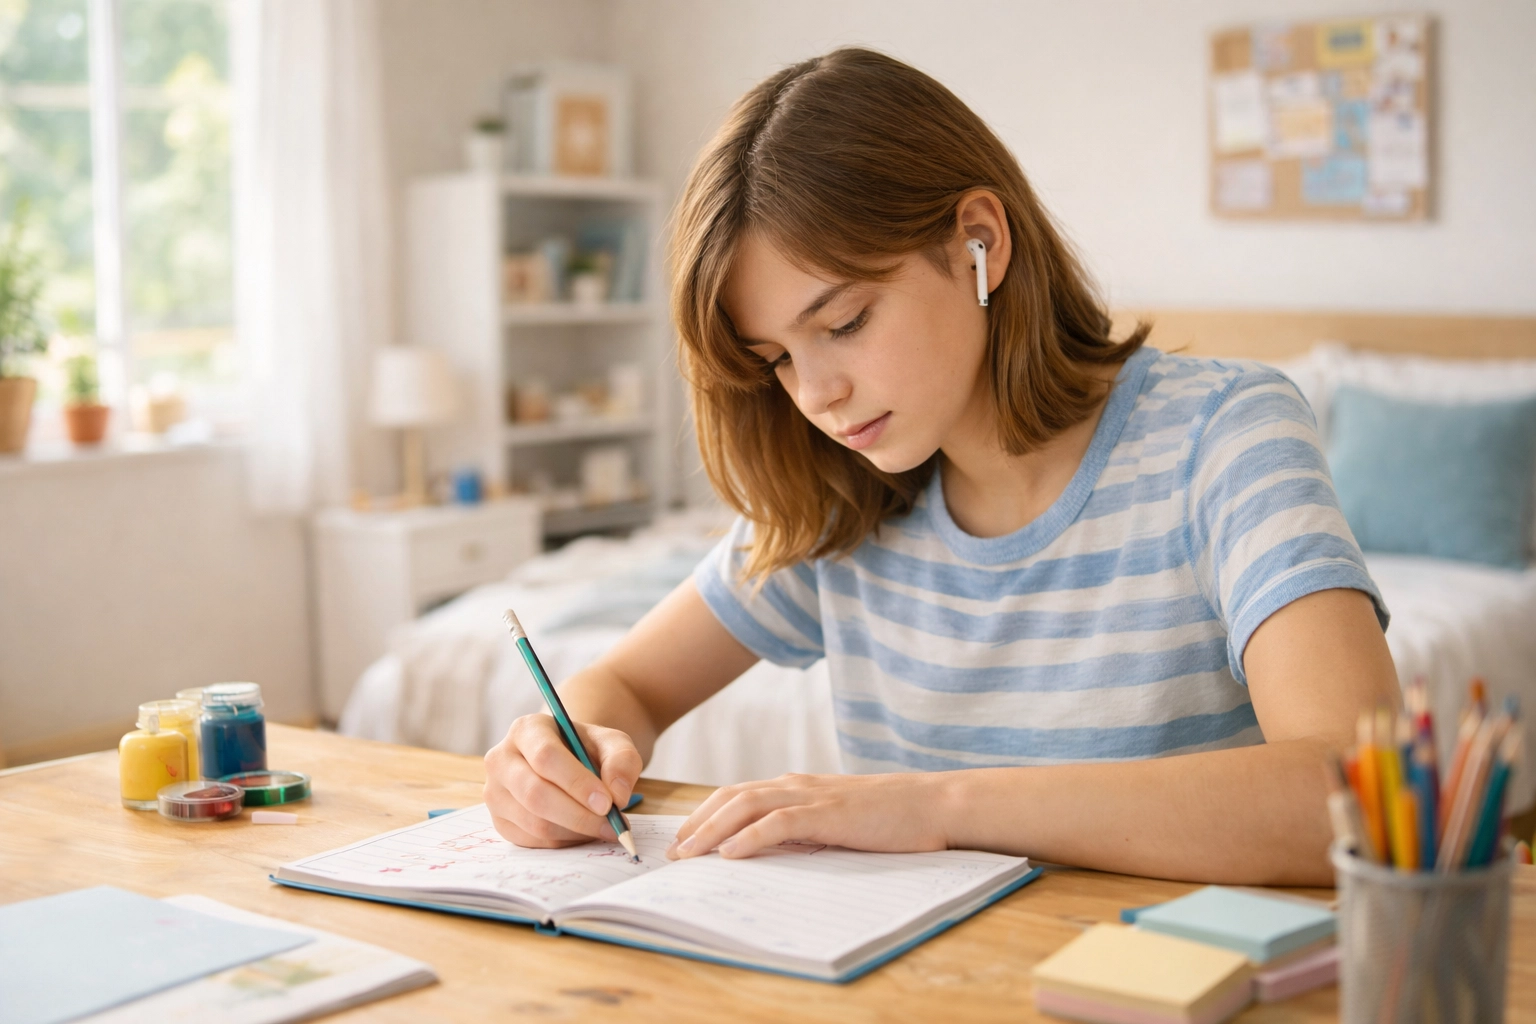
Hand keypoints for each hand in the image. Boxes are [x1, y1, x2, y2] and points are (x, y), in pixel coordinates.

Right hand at [483, 713, 641, 847]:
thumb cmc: (586, 749)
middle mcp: (502, 760)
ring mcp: (495, 793)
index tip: (608, 803)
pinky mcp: (500, 821)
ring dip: (576, 831)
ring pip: (534, 823)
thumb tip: (618, 794)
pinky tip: (583, 831)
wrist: (567, 761)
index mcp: (527, 730)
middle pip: (535, 794)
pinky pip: (533, 841)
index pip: (546, 757)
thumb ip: (622, 760)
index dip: (577, 782)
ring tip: (604, 828)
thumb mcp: (612, 743)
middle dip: (579, 815)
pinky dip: (564, 841)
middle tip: (612, 825)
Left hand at [666, 772, 951, 859]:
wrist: (932, 804)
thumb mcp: (835, 822)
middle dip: (698, 822)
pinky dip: (751, 836)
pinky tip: (731, 853)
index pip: (738, 794)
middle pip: (732, 796)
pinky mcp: (829, 814)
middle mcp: (797, 785)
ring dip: (713, 829)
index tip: (683, 839)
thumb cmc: (889, 818)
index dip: (706, 814)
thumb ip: (803, 829)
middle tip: (673, 851)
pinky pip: (780, 823)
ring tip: (690, 853)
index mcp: (797, 787)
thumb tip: (767, 851)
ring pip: (747, 805)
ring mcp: (812, 797)